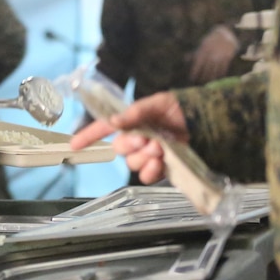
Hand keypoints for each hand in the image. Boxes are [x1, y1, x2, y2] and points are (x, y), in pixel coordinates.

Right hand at [69, 92, 187, 183]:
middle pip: (119, 149)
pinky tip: (159, 163)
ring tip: (160, 148)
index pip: (103, 129)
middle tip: (147, 139)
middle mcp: (136, 139)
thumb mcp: (156, 103)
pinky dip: (151, 171)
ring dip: (144, 157)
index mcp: (130, 122)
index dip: (88, 136)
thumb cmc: (179, 107)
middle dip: (131, 145)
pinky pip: (146, 175)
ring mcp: (147, 154)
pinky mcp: (160, 167)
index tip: (74, 145)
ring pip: (132, 163)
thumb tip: (114, 122)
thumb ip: (135, 113)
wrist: (205, 121)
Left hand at [188, 25, 237, 82]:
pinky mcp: (227, 57)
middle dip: (202, 76)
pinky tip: (218, 77)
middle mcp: (211, 55)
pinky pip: (223, 68)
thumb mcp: (202, 45)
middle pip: (206, 69)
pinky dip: (220, 74)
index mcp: (203, 51)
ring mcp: (219, 57)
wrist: (225, 33)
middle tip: (200, 82)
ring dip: (211, 77)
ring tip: (208, 82)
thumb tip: (185, 59)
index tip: (192, 78)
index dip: (194, 72)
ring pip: (214, 70)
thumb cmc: (211, 40)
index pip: (197, 64)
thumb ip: (194, 53)